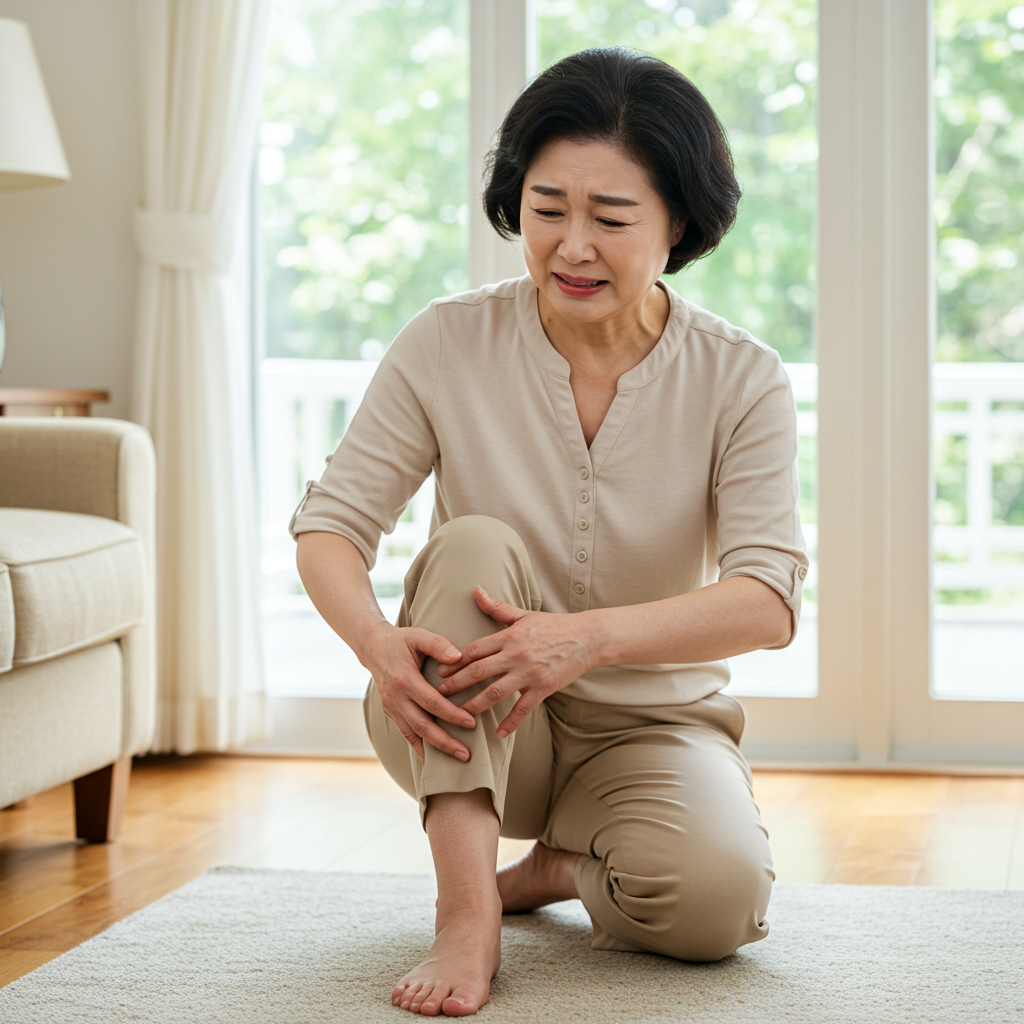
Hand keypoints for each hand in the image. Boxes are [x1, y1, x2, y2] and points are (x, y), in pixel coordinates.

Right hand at [364, 622, 476, 761]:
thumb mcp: (419, 635)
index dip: (452, 714)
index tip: (471, 722)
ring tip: (457, 758)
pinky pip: (405, 733)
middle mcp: (395, 697)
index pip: (432, 702)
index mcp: (404, 679)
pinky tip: (432, 759)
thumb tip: (458, 657)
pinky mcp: (390, 712)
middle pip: (422, 725)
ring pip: (414, 733)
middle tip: (466, 754)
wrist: (373, 647)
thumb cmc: (401, 640)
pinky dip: (418, 747)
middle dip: (445, 741)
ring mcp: (391, 707)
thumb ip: (439, 644)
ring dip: (435, 748)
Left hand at [435, 587, 595, 736]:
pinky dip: (510, 723)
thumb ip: (497, 607)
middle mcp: (516, 655)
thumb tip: (476, 590)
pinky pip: (523, 709)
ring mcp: (529, 673)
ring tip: (460, 714)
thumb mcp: (524, 615)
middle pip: (479, 671)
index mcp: (509, 636)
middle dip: (457, 683)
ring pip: (495, 692)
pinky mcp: (543, 688)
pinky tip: (498, 734)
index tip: (440, 669)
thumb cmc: (554, 625)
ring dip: (475, 704)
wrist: (587, 637)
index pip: (475, 649)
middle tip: (439, 693)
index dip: (455, 660)